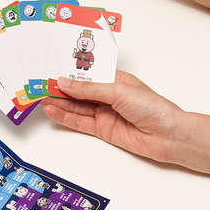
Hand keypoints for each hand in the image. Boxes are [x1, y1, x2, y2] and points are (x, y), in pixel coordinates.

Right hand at [41, 71, 185, 163]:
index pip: (86, 75)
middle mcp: (108, 95)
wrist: (169, 137)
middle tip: (40, 86)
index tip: (51, 72)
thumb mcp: (118, 91)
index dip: (68, 74)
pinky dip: (65, 117)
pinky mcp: (102, 130)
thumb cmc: (153, 107)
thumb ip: (89, 89)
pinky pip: (80, 122)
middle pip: (78, 92)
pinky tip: (53, 111)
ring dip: (59, 103)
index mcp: (114, 79)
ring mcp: (104, 113)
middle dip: (60, 89)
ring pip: (76, 107)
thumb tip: (65, 82)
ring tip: (41, 98)